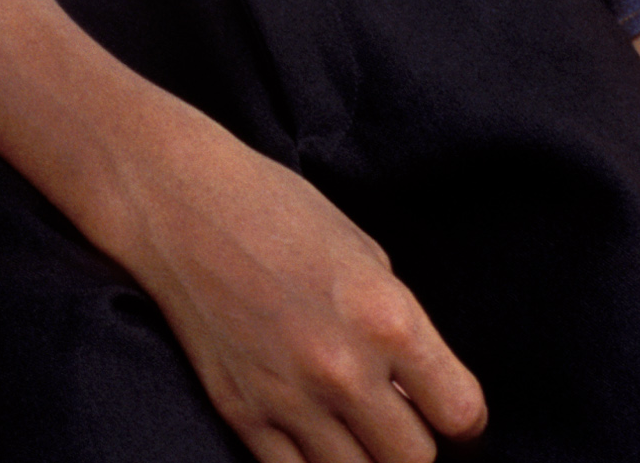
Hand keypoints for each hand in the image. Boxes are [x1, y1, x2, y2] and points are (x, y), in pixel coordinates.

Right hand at [126, 126, 484, 462]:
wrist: (177, 203)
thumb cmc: (274, 210)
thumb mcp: (363, 253)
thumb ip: (396, 326)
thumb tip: (415, 387)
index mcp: (386, 317)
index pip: (462, 415)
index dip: (462, 419)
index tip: (447, 410)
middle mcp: (343, 368)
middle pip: (414, 460)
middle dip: (414, 441)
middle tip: (397, 418)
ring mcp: (288, 397)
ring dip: (364, 457)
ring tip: (355, 430)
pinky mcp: (242, 412)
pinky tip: (313, 437)